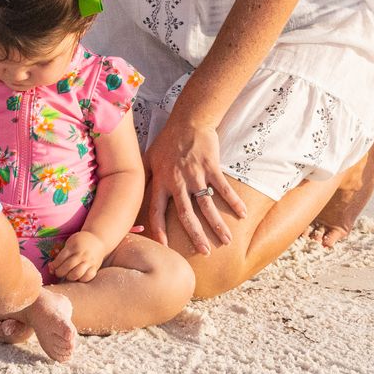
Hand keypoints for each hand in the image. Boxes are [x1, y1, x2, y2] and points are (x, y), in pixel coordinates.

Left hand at [47, 231, 107, 283]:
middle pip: (67, 267)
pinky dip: (80, 279)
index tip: (52, 267)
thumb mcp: (70, 243)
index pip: (60, 259)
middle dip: (59, 272)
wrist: (98, 239)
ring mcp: (89, 261)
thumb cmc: (80, 242)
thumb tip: (51, 268)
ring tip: (67, 275)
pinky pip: (87, 277)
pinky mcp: (95, 267)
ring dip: (69, 277)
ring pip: (77, 274)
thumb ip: (61, 254)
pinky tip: (77, 277)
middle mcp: (81, 254)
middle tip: (58, 273)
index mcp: (73, 247)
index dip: (54, 266)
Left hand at [143, 114, 246, 250]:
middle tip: (204, 252)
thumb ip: (144, 177)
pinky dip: (233, 201)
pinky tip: (242, 215)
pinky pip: (223, 188)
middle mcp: (177, 182)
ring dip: (217, 225)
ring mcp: (195, 175)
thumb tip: (132, 192)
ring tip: (226, 240)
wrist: (188, 121)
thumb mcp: (148, 157)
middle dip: (195, 235)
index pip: (156, 211)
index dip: (158, 230)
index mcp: (161, 181)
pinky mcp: (211, 167)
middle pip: (185, 214)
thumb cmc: (167, 140)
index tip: (163, 247)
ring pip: (206, 205)